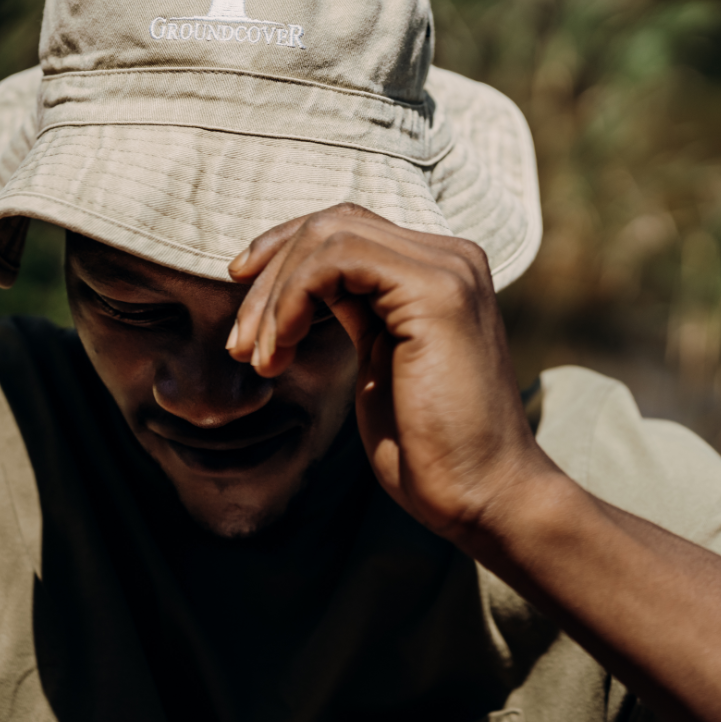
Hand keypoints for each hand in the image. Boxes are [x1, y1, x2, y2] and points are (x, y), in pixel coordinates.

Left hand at [227, 203, 559, 544]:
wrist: (482, 496)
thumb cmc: (427, 445)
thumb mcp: (379, 359)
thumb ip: (354, 309)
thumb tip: (293, 284)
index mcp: (437, 269)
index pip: (346, 227)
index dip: (283, 252)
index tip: (241, 295)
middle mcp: (449, 257)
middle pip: (331, 224)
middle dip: (270, 276)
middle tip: (238, 345)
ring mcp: (448, 269)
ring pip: (328, 236)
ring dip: (275, 296)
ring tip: (259, 358)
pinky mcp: (436, 292)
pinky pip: (337, 260)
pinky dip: (293, 298)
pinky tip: (281, 348)